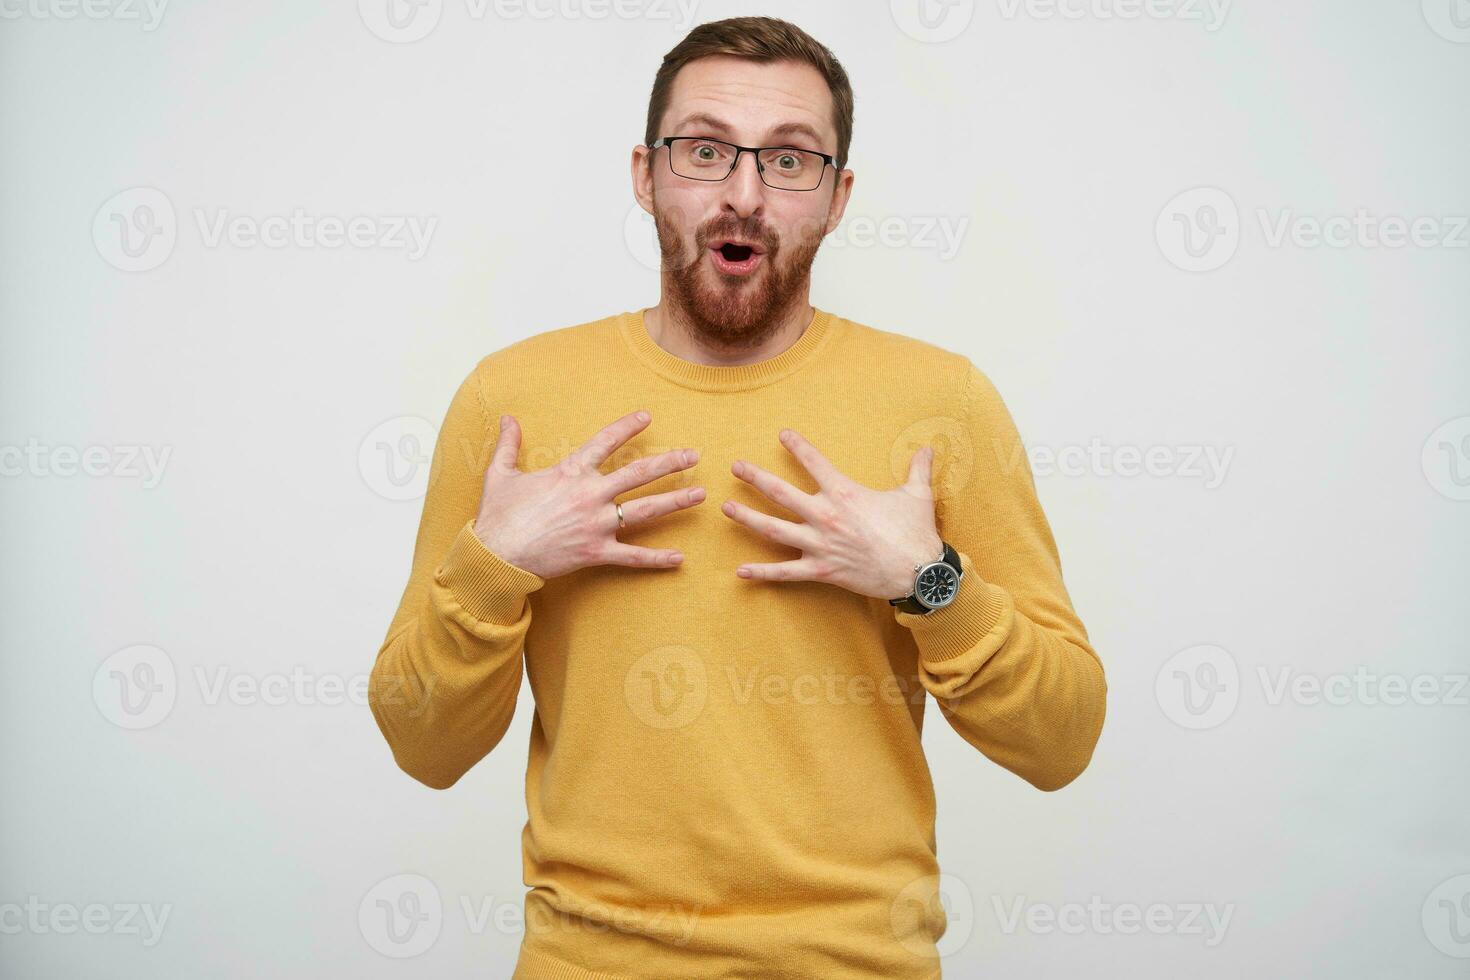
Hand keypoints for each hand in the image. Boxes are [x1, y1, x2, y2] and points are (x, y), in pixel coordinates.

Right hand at [473, 410, 704, 578]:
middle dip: (669, 462)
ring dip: (675, 501)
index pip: (605, 442)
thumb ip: (508, 444)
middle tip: (693, 456)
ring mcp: (596, 524)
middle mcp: (590, 495)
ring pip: (644, 510)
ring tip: (699, 495)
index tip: (647, 416)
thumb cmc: (497, 516)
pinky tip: (679, 558)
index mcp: (570, 472)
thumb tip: (507, 418)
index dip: (627, 427)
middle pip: (638, 473)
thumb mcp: (500, 474)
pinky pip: (632, 556)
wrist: (496, 556)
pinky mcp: (596, 552)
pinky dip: (656, 559)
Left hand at [721, 428, 943, 600]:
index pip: (815, 462)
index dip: (798, 446)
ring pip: (774, 530)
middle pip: (781, 493)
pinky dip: (762, 573)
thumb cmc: (916, 533)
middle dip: (755, 478)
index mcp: (846, 493)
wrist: (919, 574)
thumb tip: (929, 447)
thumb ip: (918, 469)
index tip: (782, 434)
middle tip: (735, 467)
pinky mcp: (821, 571)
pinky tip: (740, 572)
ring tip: (726, 509)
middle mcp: (827, 516)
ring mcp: (820, 545)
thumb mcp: (918, 495)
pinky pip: (786, 573)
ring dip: (748, 518)